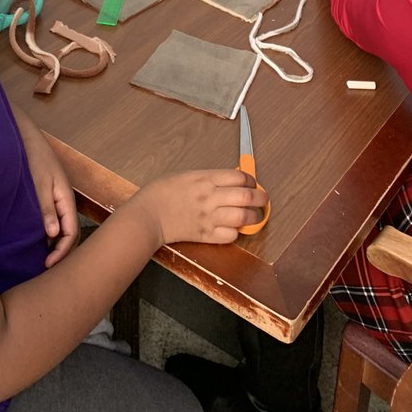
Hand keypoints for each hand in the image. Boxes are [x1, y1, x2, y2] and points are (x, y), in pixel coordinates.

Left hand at [14, 114, 79, 267]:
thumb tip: (54, 236)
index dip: (62, 251)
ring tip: (40, 259)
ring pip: (61, 228)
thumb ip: (46, 209)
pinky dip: (47, 234)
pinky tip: (35, 241)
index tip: (46, 264)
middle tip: (45, 268)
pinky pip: (52, 220)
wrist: (25, 136)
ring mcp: (55, 199)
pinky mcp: (46, 197)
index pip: (72, 232)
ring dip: (54, 244)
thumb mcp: (39, 184)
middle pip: (69, 233)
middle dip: (61, 252)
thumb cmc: (33, 158)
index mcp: (66, 198)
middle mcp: (64, 201)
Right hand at [135, 169, 267, 246]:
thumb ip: (207, 178)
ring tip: (254, 216)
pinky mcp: (205, 235)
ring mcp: (209, 217)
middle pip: (246, 197)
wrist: (148, 215)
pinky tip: (234, 229)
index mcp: (205, 179)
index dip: (251, 180)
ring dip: (254, 217)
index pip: (239, 177)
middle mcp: (210, 197)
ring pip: (243, 217)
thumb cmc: (161, 192)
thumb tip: (227, 180)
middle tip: (263, 199)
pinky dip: (236, 232)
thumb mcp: (186, 175)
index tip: (252, 183)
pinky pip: (230, 235)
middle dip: (260, 198)